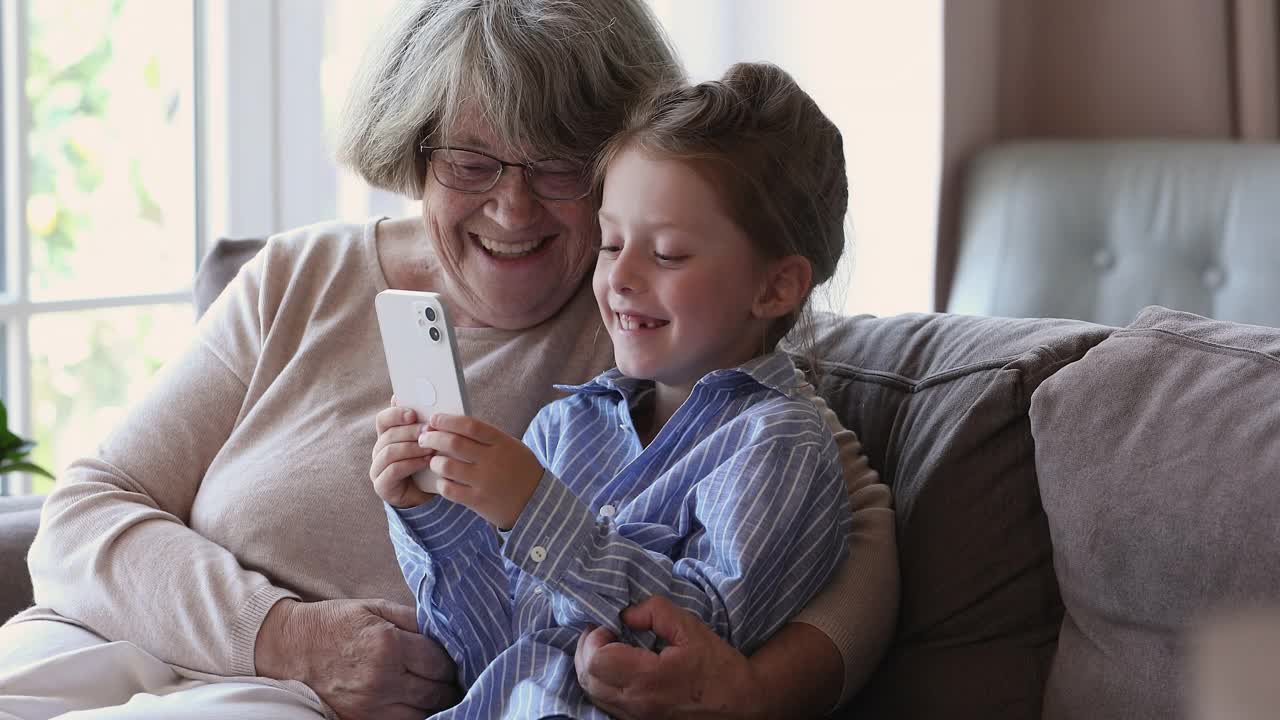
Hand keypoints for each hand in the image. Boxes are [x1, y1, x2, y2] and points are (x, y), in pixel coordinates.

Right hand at [255, 598, 459, 719]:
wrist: (294, 647)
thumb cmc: (338, 623)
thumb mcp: (377, 607)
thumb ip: (415, 619)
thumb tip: (447, 632)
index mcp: (389, 645)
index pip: (440, 663)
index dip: (454, 663)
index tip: (458, 660)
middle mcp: (382, 679)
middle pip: (436, 692)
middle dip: (450, 685)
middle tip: (456, 678)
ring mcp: (371, 705)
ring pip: (423, 714)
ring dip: (436, 704)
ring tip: (440, 692)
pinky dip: (415, 715)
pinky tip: (419, 704)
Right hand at [370, 397, 435, 507]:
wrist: (426, 495)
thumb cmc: (427, 464)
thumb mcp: (428, 443)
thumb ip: (424, 425)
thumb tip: (427, 399)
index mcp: (386, 436)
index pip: (383, 419)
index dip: (396, 414)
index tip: (413, 414)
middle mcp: (378, 451)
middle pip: (388, 435)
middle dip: (410, 432)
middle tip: (430, 431)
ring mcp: (377, 468)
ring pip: (389, 452)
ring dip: (412, 448)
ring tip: (431, 448)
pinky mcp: (382, 485)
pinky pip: (393, 470)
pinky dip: (411, 464)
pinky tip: (426, 462)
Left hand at [416, 413, 542, 527]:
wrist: (536, 503)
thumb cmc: (520, 470)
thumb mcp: (511, 446)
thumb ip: (486, 437)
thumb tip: (453, 426)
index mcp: (502, 443)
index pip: (469, 425)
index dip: (448, 420)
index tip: (434, 419)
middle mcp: (492, 460)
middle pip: (453, 443)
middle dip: (433, 438)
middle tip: (424, 437)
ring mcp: (484, 482)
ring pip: (446, 466)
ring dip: (434, 461)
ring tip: (434, 461)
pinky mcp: (477, 501)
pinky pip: (448, 489)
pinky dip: (441, 483)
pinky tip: (444, 480)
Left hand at [574, 596, 763, 719]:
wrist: (741, 705)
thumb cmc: (718, 666)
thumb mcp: (690, 628)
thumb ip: (655, 611)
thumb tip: (626, 614)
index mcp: (648, 679)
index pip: (596, 660)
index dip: (595, 637)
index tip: (610, 624)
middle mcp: (636, 705)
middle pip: (588, 678)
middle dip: (588, 649)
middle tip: (604, 631)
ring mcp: (635, 719)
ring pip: (593, 694)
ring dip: (591, 667)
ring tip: (609, 647)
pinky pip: (606, 704)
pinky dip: (602, 684)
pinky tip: (617, 668)